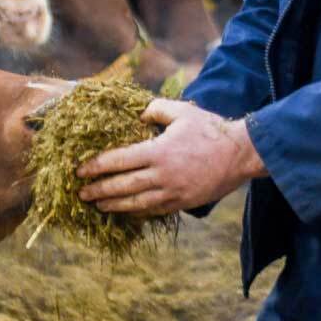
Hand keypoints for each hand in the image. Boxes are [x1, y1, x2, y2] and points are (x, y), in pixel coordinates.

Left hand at [76, 100, 266, 216]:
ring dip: (113, 205)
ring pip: (135, 203)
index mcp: (158, 151)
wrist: (240, 154)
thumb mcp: (181, 112)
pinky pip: (153, 210)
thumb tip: (138, 115)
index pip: (118, 161)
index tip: (80, 169)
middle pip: (122, 186)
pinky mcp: (182, 203)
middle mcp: (162, 175)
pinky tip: (125, 210)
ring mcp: (172, 192)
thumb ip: (155, 110)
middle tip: (80, 192)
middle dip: (98, 189)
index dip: (96, 166)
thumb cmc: (210, 130)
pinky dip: (135, 211)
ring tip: (97, 204)